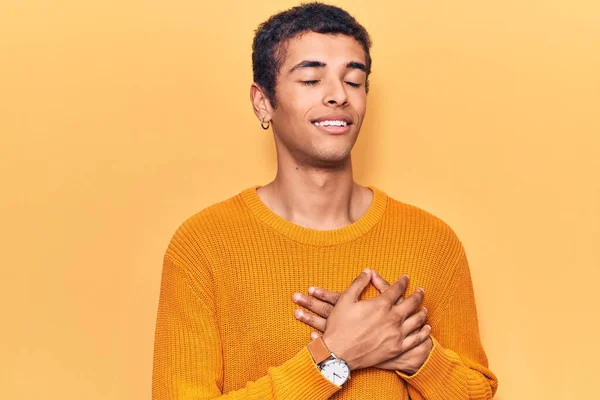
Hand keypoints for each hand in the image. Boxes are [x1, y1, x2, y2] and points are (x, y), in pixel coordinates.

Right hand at [293, 270, 431, 373]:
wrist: (339, 353)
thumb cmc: (339, 326)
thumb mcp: (345, 300)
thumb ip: (358, 283)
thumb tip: (367, 271)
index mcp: (381, 304)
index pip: (397, 289)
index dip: (403, 282)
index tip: (406, 278)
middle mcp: (393, 318)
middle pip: (412, 303)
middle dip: (418, 295)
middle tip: (421, 291)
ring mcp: (396, 334)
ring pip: (416, 320)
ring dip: (422, 312)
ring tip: (424, 308)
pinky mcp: (397, 348)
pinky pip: (416, 339)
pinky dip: (423, 333)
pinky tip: (426, 329)